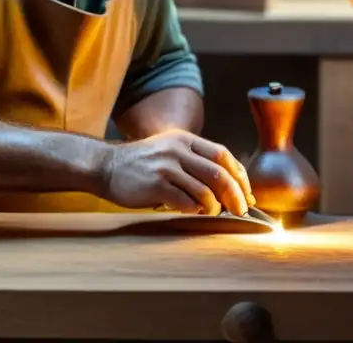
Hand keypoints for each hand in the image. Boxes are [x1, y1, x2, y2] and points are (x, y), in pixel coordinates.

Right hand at [102, 129, 255, 215]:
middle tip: (241, 209)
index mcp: (185, 140)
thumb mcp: (170, 150)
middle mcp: (178, 150)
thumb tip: (229, 184)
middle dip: (235, 194)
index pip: (222, 154)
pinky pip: (185, 201)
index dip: (239, 174)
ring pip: (205, 189)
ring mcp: (166, 166)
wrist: (106, 166)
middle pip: (218, 172)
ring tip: (214, 212)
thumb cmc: (143, 164)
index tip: (246, 191)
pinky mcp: (155, 185)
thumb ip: (195, 161)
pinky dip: (195, 209)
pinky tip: (194, 212)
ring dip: (215, 206)